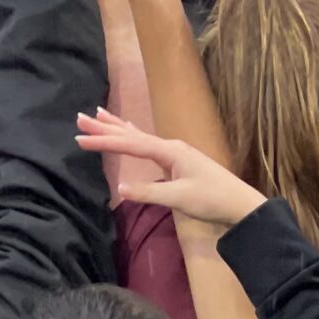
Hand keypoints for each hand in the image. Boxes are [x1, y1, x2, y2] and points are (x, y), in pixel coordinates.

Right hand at [75, 110, 267, 230]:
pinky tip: (128, 130)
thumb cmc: (212, 200)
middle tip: (79, 118)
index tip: (80, 139)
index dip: (104, 142)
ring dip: (117, 127)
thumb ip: (149, 193)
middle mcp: (170, 146)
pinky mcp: (177, 161)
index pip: (130, 144)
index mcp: (169, 151)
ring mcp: (174, 152)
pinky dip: (133, 136)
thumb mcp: (179, 199)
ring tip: (97, 114)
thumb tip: (120, 188)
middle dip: (105, 126)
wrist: (239, 204)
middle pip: (131, 134)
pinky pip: (147, 143)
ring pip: (138, 136)